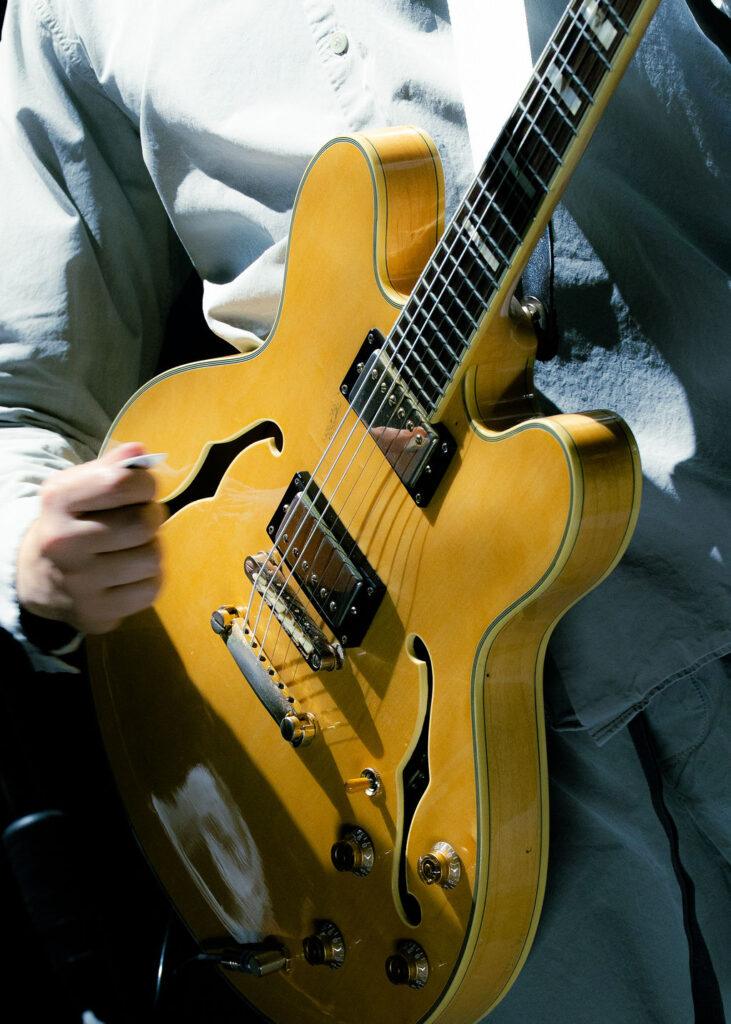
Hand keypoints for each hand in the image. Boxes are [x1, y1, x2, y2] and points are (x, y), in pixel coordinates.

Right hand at [16, 442, 165, 634]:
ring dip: (151, 550)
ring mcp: (78, 582)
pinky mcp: (95, 613)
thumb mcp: (80, 487)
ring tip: (133, 548)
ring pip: (151, 559)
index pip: (121, 482)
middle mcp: (63, 542)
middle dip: (152, 518)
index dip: (146, 484)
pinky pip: (150, 590)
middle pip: (143, 523)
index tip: (143, 491)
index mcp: (58, 500)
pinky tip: (130, 574)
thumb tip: (141, 453)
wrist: (37, 576)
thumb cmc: (72, 521)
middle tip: (141, 521)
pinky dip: (149, 580)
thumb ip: (112, 467)